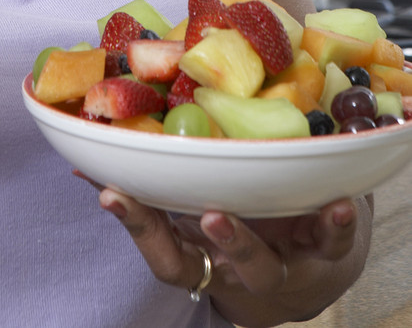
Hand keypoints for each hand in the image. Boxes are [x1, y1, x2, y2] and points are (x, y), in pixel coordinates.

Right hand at [79, 175, 369, 326]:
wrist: (316, 258)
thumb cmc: (242, 221)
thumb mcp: (195, 211)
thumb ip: (150, 186)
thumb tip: (85, 153)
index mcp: (203, 255)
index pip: (163, 251)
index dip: (136, 224)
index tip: (110, 192)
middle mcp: (237, 270)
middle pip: (213, 269)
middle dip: (203, 240)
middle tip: (203, 212)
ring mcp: (282, 264)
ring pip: (263, 269)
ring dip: (250, 243)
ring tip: (240, 211)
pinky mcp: (326, 251)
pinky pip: (332, 244)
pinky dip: (335, 224)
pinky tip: (337, 202)